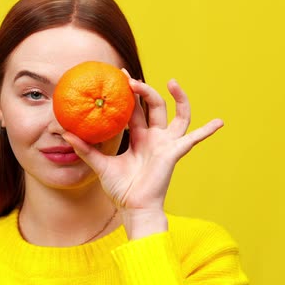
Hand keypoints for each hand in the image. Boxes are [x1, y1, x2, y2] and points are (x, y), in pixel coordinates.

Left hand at [62, 73, 223, 238]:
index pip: (134, 109)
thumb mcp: (100, 164)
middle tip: (131, 79)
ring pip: (177, 115)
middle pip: (153, 106)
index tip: (120, 75)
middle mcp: (155, 138)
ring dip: (179, 99)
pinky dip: (207, 131)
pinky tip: (220, 122)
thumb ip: (85, 148)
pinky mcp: (174, 152)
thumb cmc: (120, 189)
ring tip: (173, 82)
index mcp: (139, 138)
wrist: (133, 208)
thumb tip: (64, 132)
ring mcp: (166, 144)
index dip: (129, 93)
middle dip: (144, 90)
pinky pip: (193, 139)